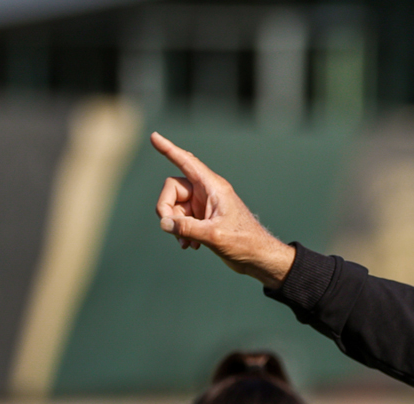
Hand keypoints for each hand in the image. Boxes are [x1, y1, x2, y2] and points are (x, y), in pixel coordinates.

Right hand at [151, 132, 295, 287]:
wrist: (259, 258)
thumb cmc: (245, 242)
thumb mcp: (214, 236)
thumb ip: (186, 228)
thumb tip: (163, 223)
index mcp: (214, 187)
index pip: (186, 162)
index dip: (169, 149)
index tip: (154, 136)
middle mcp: (208, 192)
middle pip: (173, 189)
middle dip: (168, 210)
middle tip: (173, 230)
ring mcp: (205, 205)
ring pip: (175, 206)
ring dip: (176, 225)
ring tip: (187, 243)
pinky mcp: (204, 218)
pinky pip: (182, 218)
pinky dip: (181, 230)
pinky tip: (190, 245)